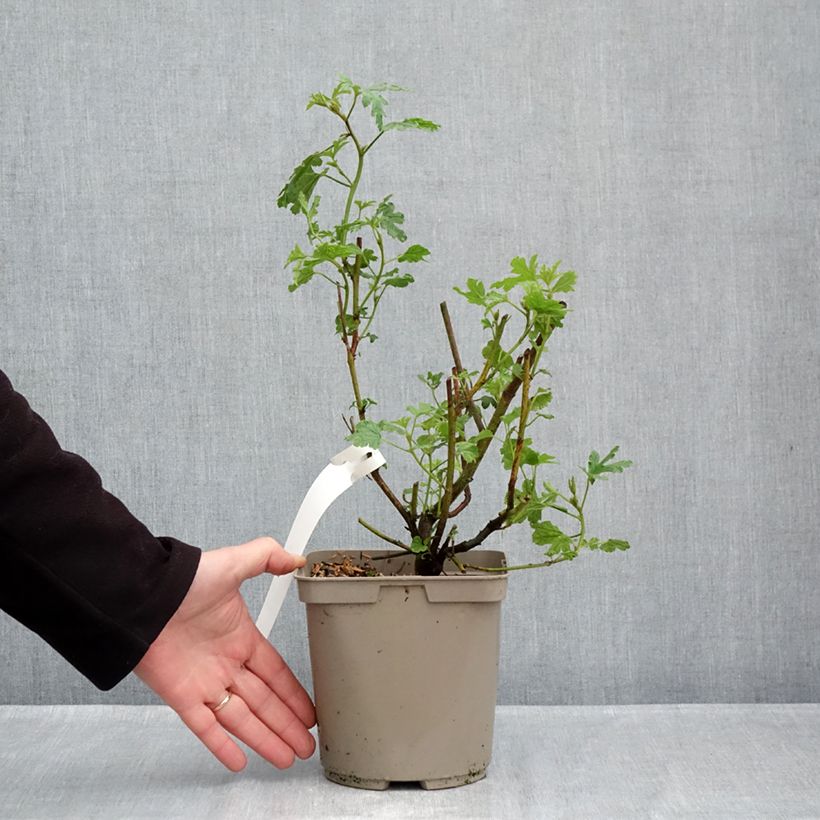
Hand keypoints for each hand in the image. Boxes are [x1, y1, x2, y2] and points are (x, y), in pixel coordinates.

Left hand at [134, 537, 315, 771]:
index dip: (294, 692)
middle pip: (264, 702)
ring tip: (288, 757)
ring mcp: (205, 683)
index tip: (310, 710)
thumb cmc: (184, 580)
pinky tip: (240, 762)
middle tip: (307, 744)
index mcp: (241, 637)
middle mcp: (226, 664)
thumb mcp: (232, 563)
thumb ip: (266, 557)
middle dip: (287, 724)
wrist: (143, 596)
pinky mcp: (181, 697)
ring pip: (243, 719)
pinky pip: (206, 727)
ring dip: (266, 738)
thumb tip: (297, 559)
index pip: (275, 672)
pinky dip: (222, 746)